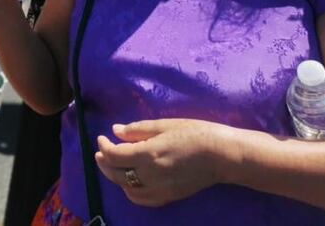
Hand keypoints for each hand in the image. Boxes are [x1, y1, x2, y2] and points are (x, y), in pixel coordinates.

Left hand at [94, 119, 237, 206]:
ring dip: (115, 177)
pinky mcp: (169, 197)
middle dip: (104, 162)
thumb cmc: (196, 133)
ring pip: (127, 189)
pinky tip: (131, 181)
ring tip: (113, 164)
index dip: (103, 146)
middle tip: (101, 151)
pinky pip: (143, 199)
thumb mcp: (164, 125)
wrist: (223, 155)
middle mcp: (151, 176)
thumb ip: (137, 130)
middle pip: (116, 174)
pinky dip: (131, 191)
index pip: (114, 155)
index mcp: (148, 155)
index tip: (101, 137)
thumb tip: (115, 131)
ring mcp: (160, 189)